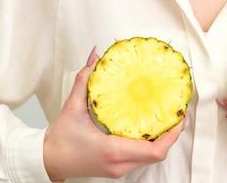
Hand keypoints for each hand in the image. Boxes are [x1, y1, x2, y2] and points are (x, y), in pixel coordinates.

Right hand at [43, 47, 185, 181]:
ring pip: (151, 157)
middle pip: (158, 154)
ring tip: (169, 115)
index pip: (154, 150)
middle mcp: (119, 164)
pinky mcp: (117, 168)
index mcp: (112, 151)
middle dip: (173, 133)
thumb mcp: (71, 107)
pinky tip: (152, 125)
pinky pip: (142, 157)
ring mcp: (119, 169)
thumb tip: (95, 57)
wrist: (47, 161)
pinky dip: (151, 143)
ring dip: (163, 138)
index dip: (173, 134)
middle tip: (178, 110)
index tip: (180, 115)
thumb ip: (85, 81)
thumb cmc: (59, 140)